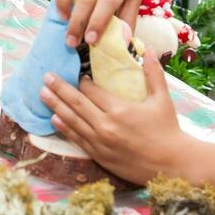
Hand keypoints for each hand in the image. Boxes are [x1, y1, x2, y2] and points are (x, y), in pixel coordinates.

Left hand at [39, 51, 187, 185]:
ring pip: (72, 120)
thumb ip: (153, 72)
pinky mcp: (99, 156)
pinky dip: (64, 128)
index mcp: (119, 109)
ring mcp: (100, 142)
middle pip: (76, 103)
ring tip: (42, 94)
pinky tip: (54, 119)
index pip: (91, 90)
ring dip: (55, 106)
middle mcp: (105, 125)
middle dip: (59, 88)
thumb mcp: (162, 99)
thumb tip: (148, 48)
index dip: (81, 81)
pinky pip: (76, 139)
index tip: (77, 74)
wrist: (172, 166)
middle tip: (45, 77)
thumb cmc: (168, 130)